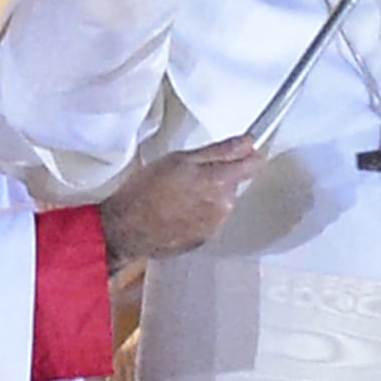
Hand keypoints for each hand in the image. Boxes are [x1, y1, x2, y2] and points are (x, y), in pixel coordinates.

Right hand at [101, 138, 264, 261]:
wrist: (126, 229)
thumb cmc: (145, 192)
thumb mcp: (179, 159)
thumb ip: (220, 150)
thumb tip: (246, 142)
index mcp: (219, 181)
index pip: (254, 164)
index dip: (247, 154)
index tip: (241, 149)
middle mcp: (223, 205)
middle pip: (234, 182)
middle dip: (218, 176)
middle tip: (188, 175)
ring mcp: (216, 224)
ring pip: (221, 201)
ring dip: (207, 196)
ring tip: (178, 196)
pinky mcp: (206, 238)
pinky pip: (211, 218)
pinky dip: (199, 213)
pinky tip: (177, 211)